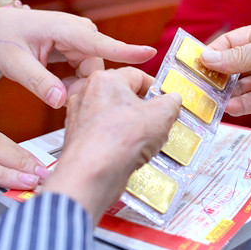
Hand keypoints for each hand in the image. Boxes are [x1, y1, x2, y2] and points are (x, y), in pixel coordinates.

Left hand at [0, 7, 156, 108]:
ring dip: (79, 83)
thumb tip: (62, 101)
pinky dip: (78, 80)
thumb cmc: (5, 39)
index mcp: (66, 30)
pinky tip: (60, 83)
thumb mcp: (15, 65)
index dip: (127, 50)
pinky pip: (90, 69)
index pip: (101, 44)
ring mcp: (83, 37)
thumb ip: (39, 83)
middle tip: (59, 95)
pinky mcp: (83, 45)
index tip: (150, 53)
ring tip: (55, 88)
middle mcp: (80, 31)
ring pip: (94, 70)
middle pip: (98, 67)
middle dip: (84, 85)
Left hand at [42, 67, 180, 223]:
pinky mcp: (78, 139)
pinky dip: (117, 141)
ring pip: (113, 116)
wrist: (92, 174)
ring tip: (144, 141)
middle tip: (159, 122)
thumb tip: (172, 100)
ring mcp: (79, 116)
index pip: (138, 75)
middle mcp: (88, 93)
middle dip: (144, 109)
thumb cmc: (119, 140)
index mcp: (106, 79)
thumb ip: (170, 102)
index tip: (167, 100)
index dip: (157, 88)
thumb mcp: (161, 115)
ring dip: (131, 126)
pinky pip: (104, 134)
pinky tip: (128, 153)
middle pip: (124, 96)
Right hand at [200, 17, 250, 116]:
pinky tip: (228, 107)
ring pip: (240, 88)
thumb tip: (207, 59)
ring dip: (225, 93)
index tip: (193, 64)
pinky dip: (240, 105)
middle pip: (232, 68)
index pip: (230, 44)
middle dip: (216, 76)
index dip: (212, 54)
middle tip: (196, 85)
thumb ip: (240, 56)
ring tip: (208, 99)